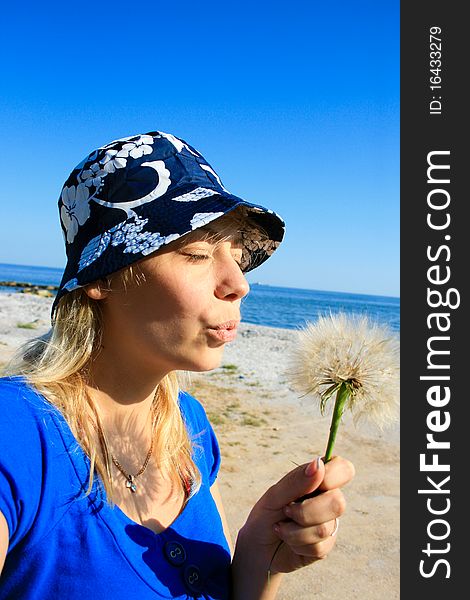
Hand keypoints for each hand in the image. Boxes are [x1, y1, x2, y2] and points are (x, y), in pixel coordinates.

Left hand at [236, 456, 354, 574]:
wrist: (255, 548)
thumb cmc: (265, 516)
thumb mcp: (274, 495)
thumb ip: (296, 481)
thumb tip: (318, 464)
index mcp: (317, 480)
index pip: (343, 469)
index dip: (334, 475)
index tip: (315, 484)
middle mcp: (327, 500)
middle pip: (338, 503)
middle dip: (306, 511)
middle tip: (286, 511)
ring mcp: (328, 524)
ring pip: (326, 528)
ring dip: (295, 531)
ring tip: (281, 528)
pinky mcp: (325, 547)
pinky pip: (320, 547)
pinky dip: (297, 544)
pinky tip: (289, 542)